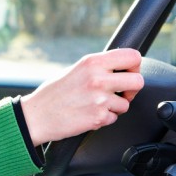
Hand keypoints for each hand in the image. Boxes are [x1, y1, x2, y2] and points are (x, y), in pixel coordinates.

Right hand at [20, 48, 143, 145]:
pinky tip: (89, 113)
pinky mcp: (98, 117)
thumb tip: (123, 69)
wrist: (37, 115)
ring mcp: (99, 99)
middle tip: (120, 93)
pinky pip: (114, 118)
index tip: (128, 73)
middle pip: (138, 81)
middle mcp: (98, 78)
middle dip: (131, 90)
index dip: (135, 66)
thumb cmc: (54, 93)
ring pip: (126, 104)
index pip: (132, 56)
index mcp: (92, 62)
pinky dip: (104, 118)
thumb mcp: (76, 70)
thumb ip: (99, 67)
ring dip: (115, 107)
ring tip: (95, 104)